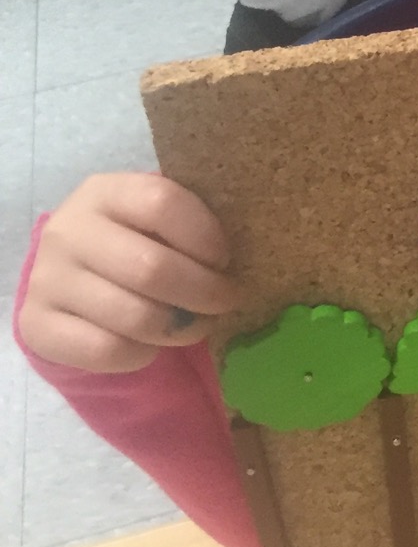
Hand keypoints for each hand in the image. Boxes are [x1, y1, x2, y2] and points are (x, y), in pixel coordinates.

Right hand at [18, 173, 239, 373]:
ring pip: (134, 316)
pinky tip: (151, 343)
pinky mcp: (38, 325)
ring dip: (180, 328)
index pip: (161, 202)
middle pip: (151, 268)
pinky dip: (142, 354)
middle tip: (226, 301)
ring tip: (197, 324)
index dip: (205, 235)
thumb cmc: (133, 242)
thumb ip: (189, 225)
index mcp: (104, 192)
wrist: (69, 280)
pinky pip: (107, 350)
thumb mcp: (154, 221)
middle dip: (204, 292)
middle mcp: (68, 231)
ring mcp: (47, 279)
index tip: (226, 259)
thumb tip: (251, 251)